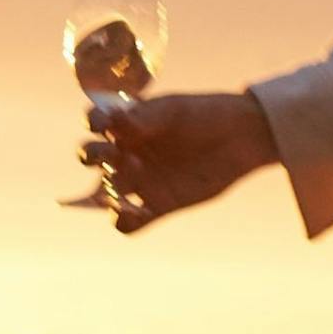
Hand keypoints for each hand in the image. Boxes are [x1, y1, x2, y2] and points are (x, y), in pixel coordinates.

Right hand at [87, 83, 273, 232]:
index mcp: (129, 124)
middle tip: (110, 156)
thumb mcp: (176, 110)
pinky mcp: (158, 205)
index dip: (91, 122)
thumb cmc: (206, 115)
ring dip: (102, 196)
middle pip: (91, 157)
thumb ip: (146, 117)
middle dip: (91, 156)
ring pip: (104, 194)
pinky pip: (129, 223)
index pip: (95, 122)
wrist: (242, 138)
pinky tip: (137, 214)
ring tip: (118, 194)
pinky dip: (124, 222)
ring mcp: (141, 180)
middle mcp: (128, 151)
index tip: (100, 125)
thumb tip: (115, 122)